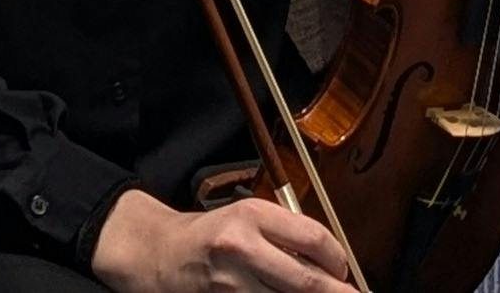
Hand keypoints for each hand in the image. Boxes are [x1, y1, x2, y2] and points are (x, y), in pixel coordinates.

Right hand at [90, 190, 357, 292]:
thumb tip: (331, 263)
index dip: (337, 259)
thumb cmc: (208, 236)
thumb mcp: (246, 219)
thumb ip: (285, 235)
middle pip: (306, 281)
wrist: (157, 254)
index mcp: (252, 216)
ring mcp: (229, 283)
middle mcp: (241, 247)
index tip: (343, 270)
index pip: (313, 238)